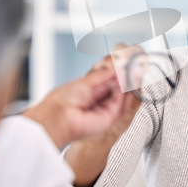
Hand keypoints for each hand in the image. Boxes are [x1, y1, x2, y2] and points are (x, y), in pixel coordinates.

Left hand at [23, 63, 139, 147]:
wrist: (57, 115)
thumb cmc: (63, 100)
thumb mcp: (86, 81)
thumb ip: (104, 75)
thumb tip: (116, 67)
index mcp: (90, 96)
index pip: (109, 85)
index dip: (118, 76)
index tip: (124, 66)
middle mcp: (98, 105)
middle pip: (117, 92)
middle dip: (124, 80)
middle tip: (130, 68)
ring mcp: (104, 113)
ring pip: (121, 99)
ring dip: (126, 86)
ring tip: (128, 73)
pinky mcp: (109, 121)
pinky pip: (121, 106)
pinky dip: (124, 94)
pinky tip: (124, 82)